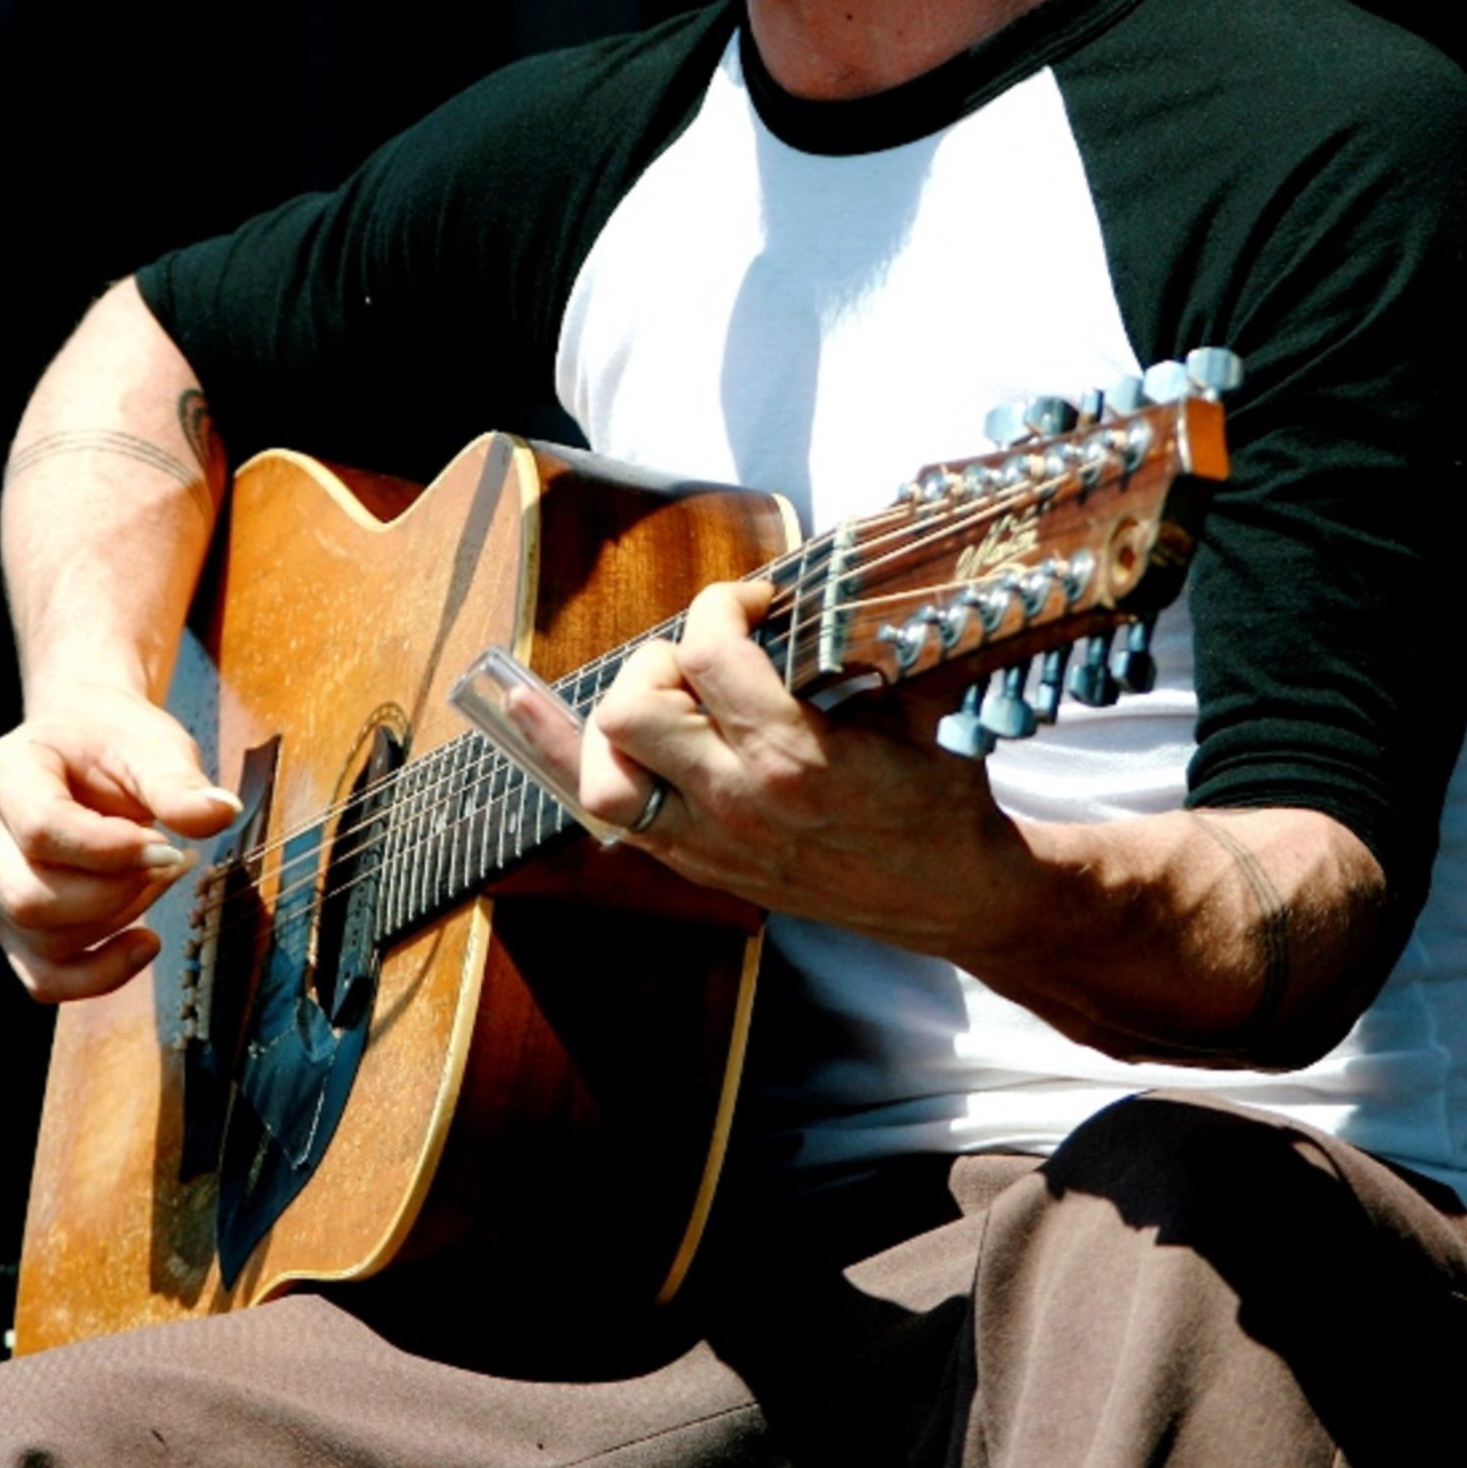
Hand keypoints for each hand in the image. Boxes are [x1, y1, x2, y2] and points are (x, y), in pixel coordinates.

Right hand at [0, 681, 241, 1002]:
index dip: (112, 851)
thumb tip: (220, 814)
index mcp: (6, 770)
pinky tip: (144, 943)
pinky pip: (42, 977)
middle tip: (169, 861)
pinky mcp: (6, 922)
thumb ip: (180, 782)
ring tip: (157, 878)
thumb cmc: (117, 742)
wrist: (87, 743)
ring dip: (116, 922)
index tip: (168, 847)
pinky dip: (98, 975)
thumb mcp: (154, 745)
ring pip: (40, 941)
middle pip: (31, 898)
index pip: (41, 828)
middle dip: (116, 894)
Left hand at [576, 581, 1024, 955]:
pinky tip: (517, 710)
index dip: (725, 601)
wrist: (948, 893)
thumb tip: (829, 575)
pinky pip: (607, 818)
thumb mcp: (919, 703)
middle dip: (663, 657)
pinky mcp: (699, 865)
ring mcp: (710, 843)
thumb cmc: (939, 795)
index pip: (711, 652)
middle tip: (711, 655)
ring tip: (664, 693)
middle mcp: (738, 803)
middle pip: (634, 708)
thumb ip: (866, 643)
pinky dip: (565, 759)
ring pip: (601, 774)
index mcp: (795, 757)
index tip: (757, 599)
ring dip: (617, 716)